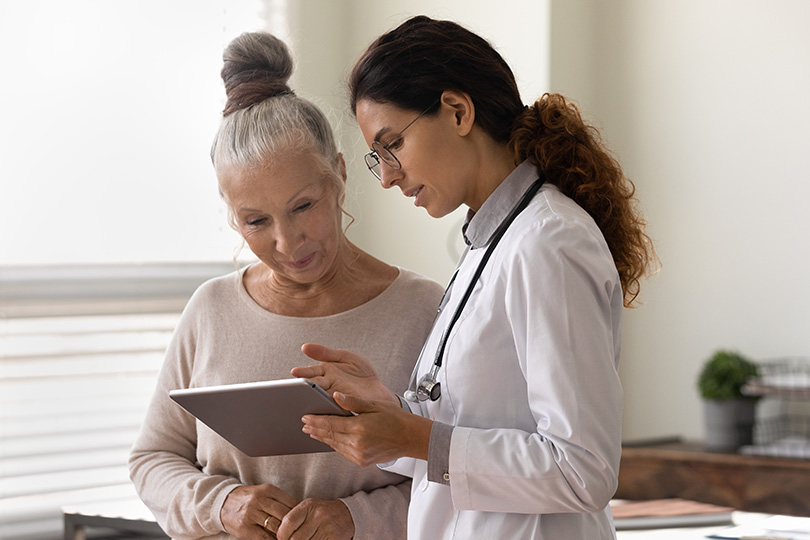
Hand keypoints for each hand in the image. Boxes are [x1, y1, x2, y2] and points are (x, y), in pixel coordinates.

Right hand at [221, 484, 298, 538]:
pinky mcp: (245, 527)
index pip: (291, 502)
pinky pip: (264, 537)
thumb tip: (298, 513)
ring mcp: (251, 514)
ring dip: (285, 534)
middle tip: (300, 531)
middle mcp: (260, 500)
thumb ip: (279, 500)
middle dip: (294, 525)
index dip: (299, 514)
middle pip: (285, 515)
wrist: (223, 502)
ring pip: (276, 527)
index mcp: (268, 490)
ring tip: (290, 537)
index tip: (304, 521)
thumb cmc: (249, 498)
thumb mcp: (264, 492)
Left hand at [277, 498, 353, 539]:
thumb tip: (278, 537)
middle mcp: (318, 515)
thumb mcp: (309, 510)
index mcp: (308, 506)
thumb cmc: (323, 514)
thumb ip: (294, 520)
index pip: (288, 522)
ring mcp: (327, 527)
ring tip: (306, 539)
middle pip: (295, 538)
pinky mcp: (334, 538)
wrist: (348, 514)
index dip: (281, 534)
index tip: (282, 538)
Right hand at [293, 344, 398, 404]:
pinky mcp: (345, 409)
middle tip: (298, 387)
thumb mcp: (345, 357)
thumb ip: (326, 352)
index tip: (295, 372)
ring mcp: (336, 399)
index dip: (303, 373)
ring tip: (310, 397)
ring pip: (321, 399)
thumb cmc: (362, 374)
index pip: (311, 373)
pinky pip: (335, 409)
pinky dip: (330, 408)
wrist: (380, 389)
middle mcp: (328, 387)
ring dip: (315, 399)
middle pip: (314, 387)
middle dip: (305, 387)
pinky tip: (329, 405)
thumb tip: (304, 347)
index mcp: (326, 374)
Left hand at [302, 392, 431, 466]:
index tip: (305, 417)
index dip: (316, 421)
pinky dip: (334, 444)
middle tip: (304, 424)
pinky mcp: (362, 461)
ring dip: (323, 437)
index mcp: (359, 428)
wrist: (410, 438)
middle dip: (315, 429)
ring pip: (334, 445)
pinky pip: (343, 452)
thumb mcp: (374, 405)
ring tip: (313, 431)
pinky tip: (330, 439)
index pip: (330, 424)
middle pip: (329, 435)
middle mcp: (357, 444)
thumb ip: (352, 402)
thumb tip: (334, 396)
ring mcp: (359, 454)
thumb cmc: (395, 418)